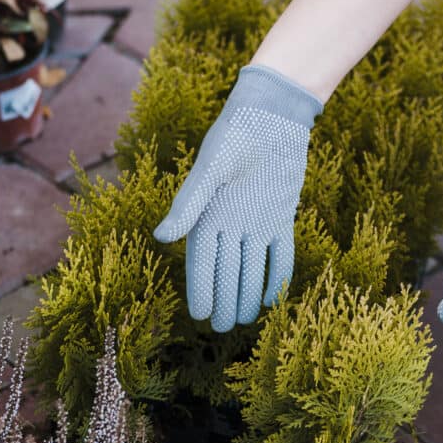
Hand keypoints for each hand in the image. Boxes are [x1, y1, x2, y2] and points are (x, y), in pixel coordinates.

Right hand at [153, 65, 322, 331]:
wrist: (272, 114)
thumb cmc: (234, 135)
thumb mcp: (210, 169)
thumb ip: (189, 204)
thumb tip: (162, 237)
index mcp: (207, 213)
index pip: (201, 261)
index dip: (200, 289)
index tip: (200, 317)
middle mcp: (230, 222)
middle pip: (227, 270)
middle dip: (225, 299)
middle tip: (225, 328)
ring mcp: (257, 220)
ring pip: (252, 266)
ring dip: (250, 293)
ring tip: (246, 320)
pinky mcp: (281, 215)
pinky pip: (279, 252)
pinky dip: (278, 274)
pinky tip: (276, 297)